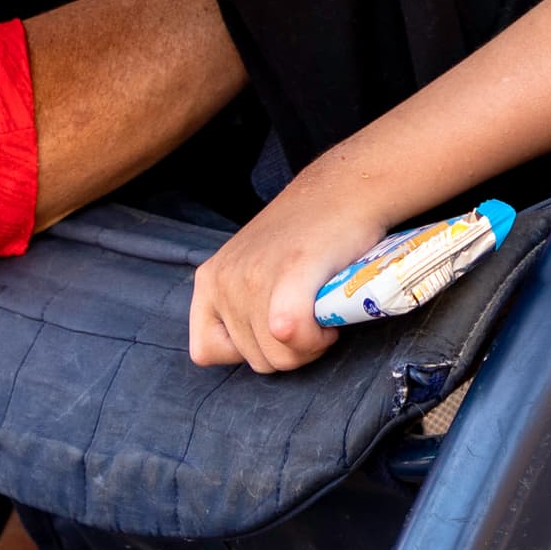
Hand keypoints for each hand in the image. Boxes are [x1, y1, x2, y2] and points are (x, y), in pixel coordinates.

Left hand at [187, 169, 393, 373]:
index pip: (206, 351)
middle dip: (289, 351)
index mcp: (209, 279)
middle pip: (252, 360)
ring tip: (322, 314)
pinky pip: (290, 335)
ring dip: (309, 346)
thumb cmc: (308, 233)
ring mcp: (252, 277)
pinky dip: (314, 340)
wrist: (344, 189)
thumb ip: (244, 304)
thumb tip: (257, 350)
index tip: (276, 329)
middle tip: (312, 319)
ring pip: (277, 357)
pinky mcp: (289, 274)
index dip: (249, 350)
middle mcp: (223, 280)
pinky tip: (329, 323)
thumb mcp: (255, 266)